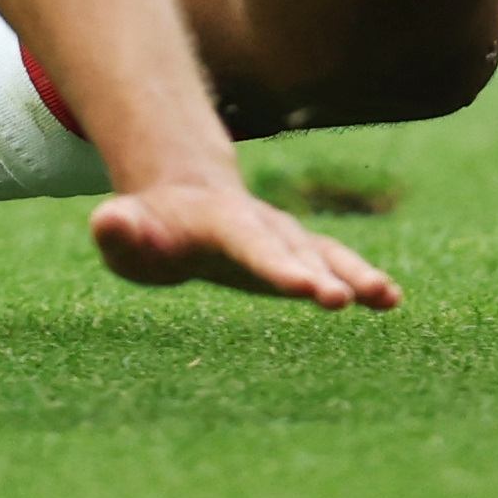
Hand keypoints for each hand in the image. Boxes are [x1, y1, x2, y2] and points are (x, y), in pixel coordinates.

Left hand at [82, 175, 400, 309]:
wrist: (180, 196)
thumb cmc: (147, 227)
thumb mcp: (123, 230)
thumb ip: (118, 229)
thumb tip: (109, 222)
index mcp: (220, 221)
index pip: (251, 245)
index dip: (279, 266)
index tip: (309, 290)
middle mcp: (262, 224)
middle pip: (296, 250)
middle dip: (320, 274)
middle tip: (344, 299)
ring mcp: (285, 237)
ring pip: (326, 253)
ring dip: (355, 274)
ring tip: (387, 298)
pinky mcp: (300, 254)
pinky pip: (335, 264)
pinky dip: (361, 279)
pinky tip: (388, 301)